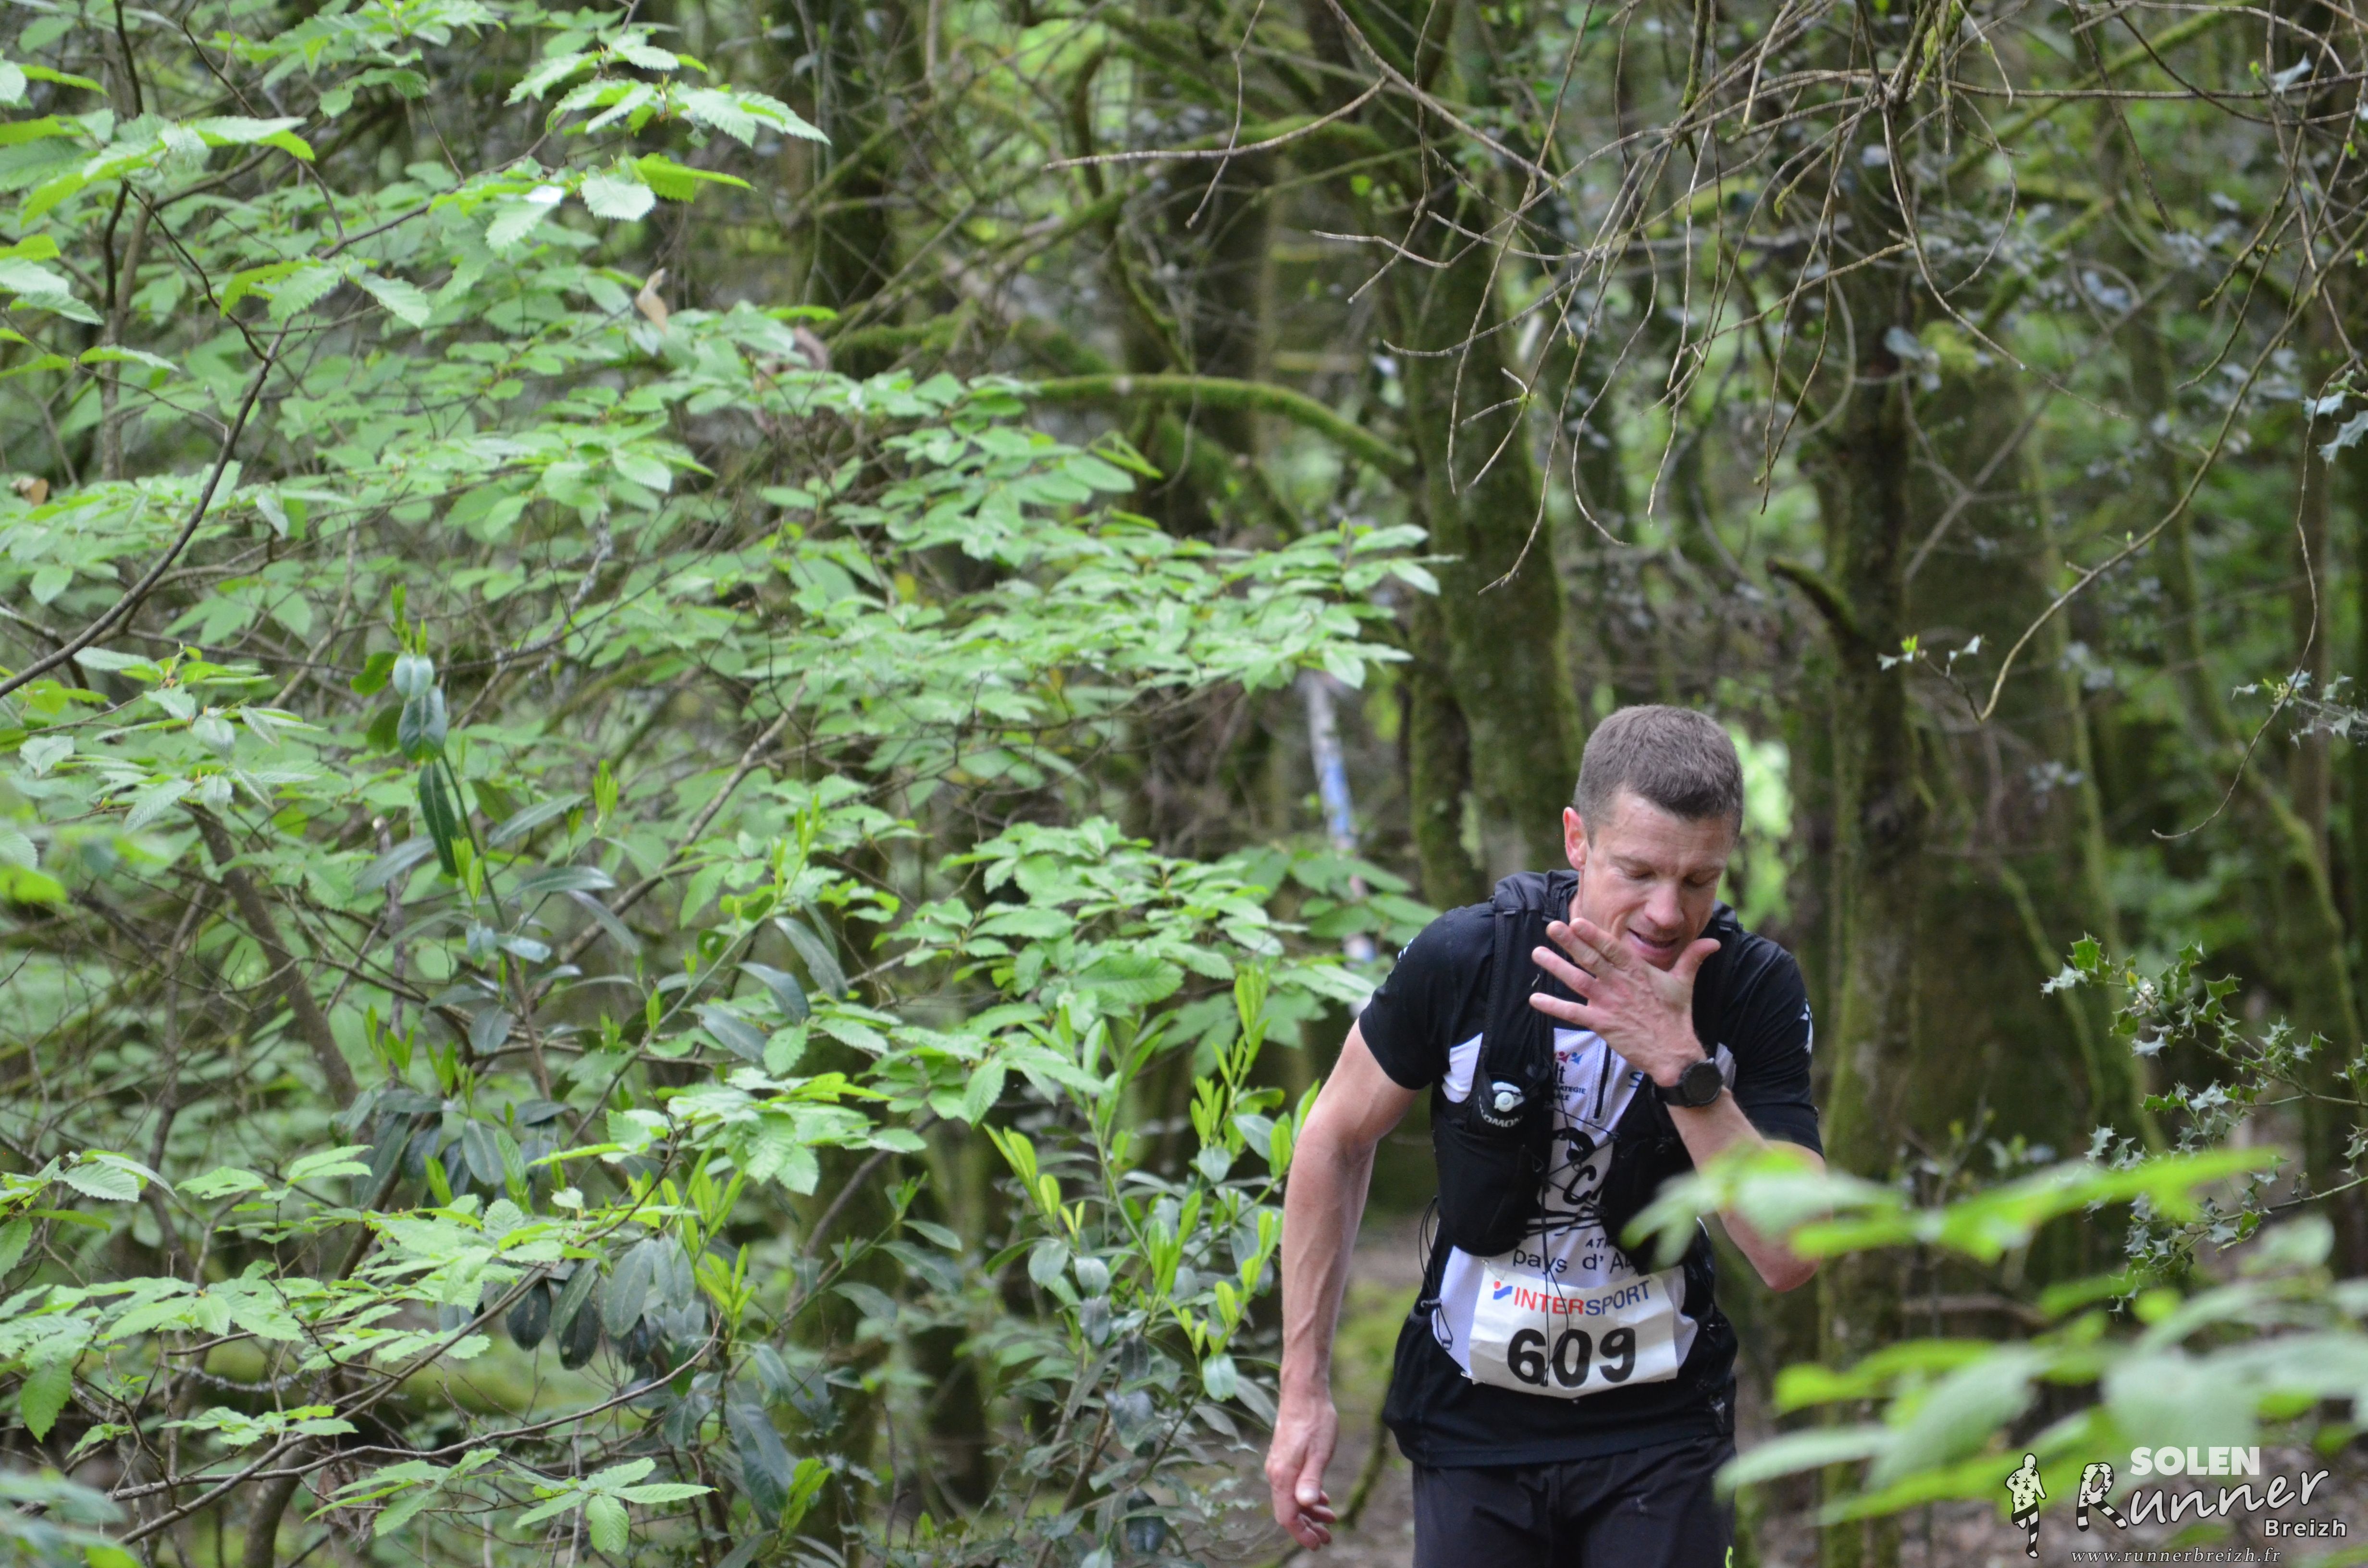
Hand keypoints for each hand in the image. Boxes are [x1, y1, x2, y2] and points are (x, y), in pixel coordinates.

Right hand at [1263, 1386, 1339, 1549]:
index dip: (1301, 1534)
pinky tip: (1322, 1498)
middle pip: (1288, 1511)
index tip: (1317, 1544)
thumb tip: (1306, 1504)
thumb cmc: (1315, 1421)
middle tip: (1328, 1537)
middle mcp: (1276, 1474)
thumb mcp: (1320, 1452)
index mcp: (1283, 1476)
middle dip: (1307, 1527)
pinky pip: (1293, 1486)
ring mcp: (1279, 1466)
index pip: (1287, 1516)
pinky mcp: (1284, 1459)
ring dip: (1310, 1513)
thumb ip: (1311, 1479)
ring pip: (1291, 1499)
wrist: (1304, 1393)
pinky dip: (1307, 1497)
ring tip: (1330, 1520)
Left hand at [1526, 912, 1717, 1087]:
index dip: (1594, 934)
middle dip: (1570, 942)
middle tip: (1552, 927)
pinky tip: (1535, 998)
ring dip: (1556, 967)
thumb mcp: (1684, 983)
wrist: (1673, 1053)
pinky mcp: (1602, 1023)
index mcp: (1638, 971)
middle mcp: (1620, 984)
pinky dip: (1553, 1006)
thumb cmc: (1676, 1016)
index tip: (1577, 920)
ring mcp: (1609, 1004)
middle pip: (1591, 959)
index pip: (1612, 948)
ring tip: (1537, 953)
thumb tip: (1713, 942)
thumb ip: (1693, 958)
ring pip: (1578, 981)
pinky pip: (1573, 1013)